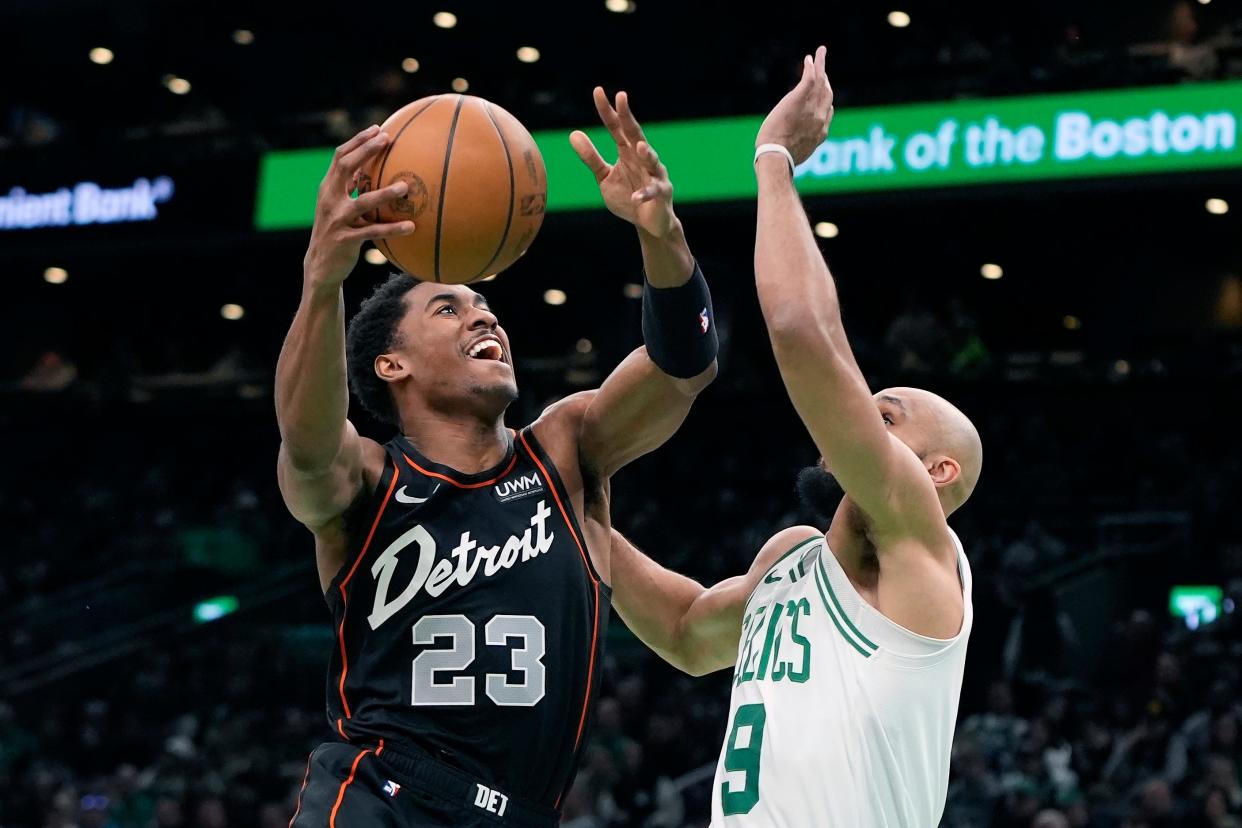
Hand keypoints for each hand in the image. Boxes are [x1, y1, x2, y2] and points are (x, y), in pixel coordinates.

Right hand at [303, 125, 414, 288]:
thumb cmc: (338, 231)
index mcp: (328, 188)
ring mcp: (336, 219)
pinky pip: (372, 232)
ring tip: (404, 188)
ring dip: (385, 194)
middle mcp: (329, 200)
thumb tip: (376, 170)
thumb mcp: (341, 207)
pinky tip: (411, 227)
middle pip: (346, 168)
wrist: (322, 265)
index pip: (340, 158)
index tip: (377, 129)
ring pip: (362, 202)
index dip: (358, 142)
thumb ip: (352, 189)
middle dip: (366, 151)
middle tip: (387, 140)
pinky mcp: (345, 240)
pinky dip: (392, 229)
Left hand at [570, 89, 675, 237]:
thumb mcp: (604, 177)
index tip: (598, 91)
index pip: (616, 127)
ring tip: (639, 147)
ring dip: (647, 154)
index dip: (607, 111)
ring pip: (652, 161)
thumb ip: (591, 158)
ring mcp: (655, 175)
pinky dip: (645, 194)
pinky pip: (653, 192)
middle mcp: (643, 158)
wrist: (649, 223)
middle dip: (628, 117)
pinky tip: (636, 197)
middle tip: (621, 97)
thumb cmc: (628, 195)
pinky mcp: (662, 194)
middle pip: (635, 134)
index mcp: (627, 152)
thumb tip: (573, 134)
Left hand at [756, 46, 833, 166]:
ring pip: (820, 81)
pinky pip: (809, 79)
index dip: (826, 100)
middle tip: (822, 68)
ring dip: (821, 65)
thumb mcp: (796, 154)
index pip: (828, 111)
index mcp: (820, 132)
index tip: (822, 92)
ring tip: (820, 53)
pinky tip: (809, 58)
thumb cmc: (780, 159)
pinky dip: (811, 66)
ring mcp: (811, 108)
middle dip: (826, 79)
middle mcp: (820, 118)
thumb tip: (792, 148)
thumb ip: (799, 145)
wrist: (777, 156)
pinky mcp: (798, 100)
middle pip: (827, 93)